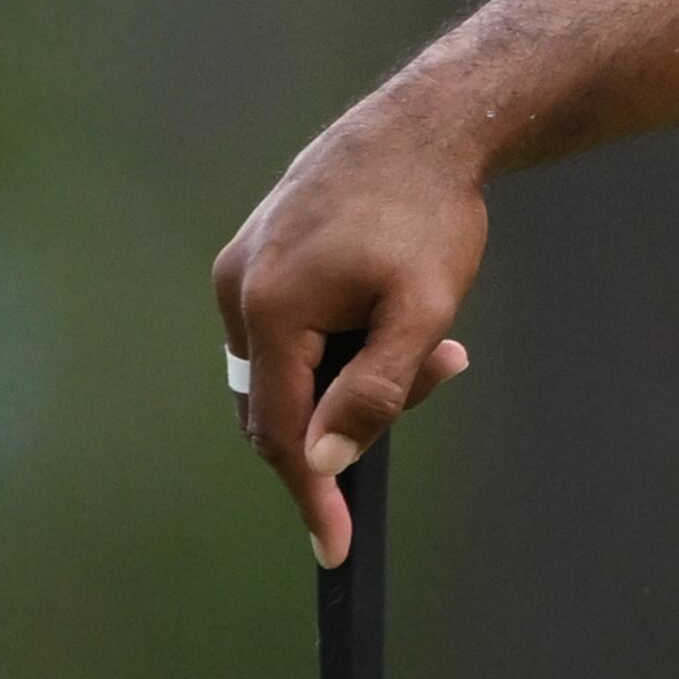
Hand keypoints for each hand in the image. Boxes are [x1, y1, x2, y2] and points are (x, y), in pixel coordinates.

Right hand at [214, 92, 486, 565]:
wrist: (423, 127)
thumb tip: (323, 461)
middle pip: (282, 404)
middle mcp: (237, 290)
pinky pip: (287, 331)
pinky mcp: (257, 254)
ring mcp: (241, 268)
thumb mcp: (422, 313)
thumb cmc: (429, 216)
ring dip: (354, 375)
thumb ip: (375, 390)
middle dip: (354, 413)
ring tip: (438, 339)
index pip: (281, 432)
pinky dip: (338, 344)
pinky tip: (397, 313)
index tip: (336, 550)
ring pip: (290, 368)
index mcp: (269, 308)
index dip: (313, 495)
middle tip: (441, 366)